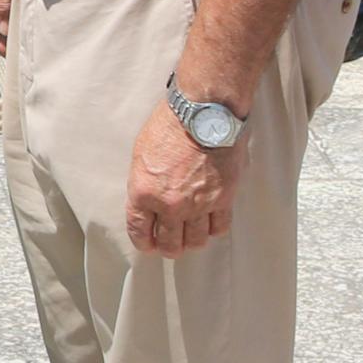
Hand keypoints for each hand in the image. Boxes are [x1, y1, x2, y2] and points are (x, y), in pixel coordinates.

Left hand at [124, 99, 241, 256]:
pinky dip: (214, 229)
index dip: (144, 242)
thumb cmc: (170, 126)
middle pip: (170, 244)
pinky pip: (219, 228)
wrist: (203, 115)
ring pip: (195, 241)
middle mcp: (170, 206)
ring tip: (190, 237)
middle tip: (170, 244)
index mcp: (144, 194)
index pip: (140, 232)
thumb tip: (147, 201)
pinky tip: (210, 224)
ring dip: (191, 242)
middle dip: (168, 247)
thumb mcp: (141, 155)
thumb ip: (144, 183)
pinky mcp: (223, 200)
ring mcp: (198, 206)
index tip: (148, 244)